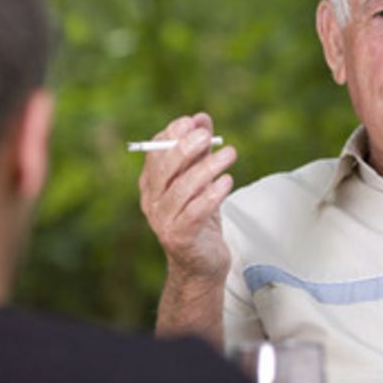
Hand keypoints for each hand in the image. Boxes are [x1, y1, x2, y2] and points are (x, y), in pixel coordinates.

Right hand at [137, 112, 237, 281]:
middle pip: (164, 169)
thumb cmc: (201, 218)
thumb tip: (201, 118)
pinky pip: (194, 212)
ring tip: (230, 154)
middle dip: (185, 148)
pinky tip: (227, 182)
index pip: (155, 153)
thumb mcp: (201, 180)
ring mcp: (163, 221)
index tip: (193, 123)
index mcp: (152, 184)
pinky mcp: (179, 238)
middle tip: (207, 136)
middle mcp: (152, 201)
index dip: (172, 135)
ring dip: (207, 168)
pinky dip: (212, 195)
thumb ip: (200, 150)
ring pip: (182, 189)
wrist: (202, 264)